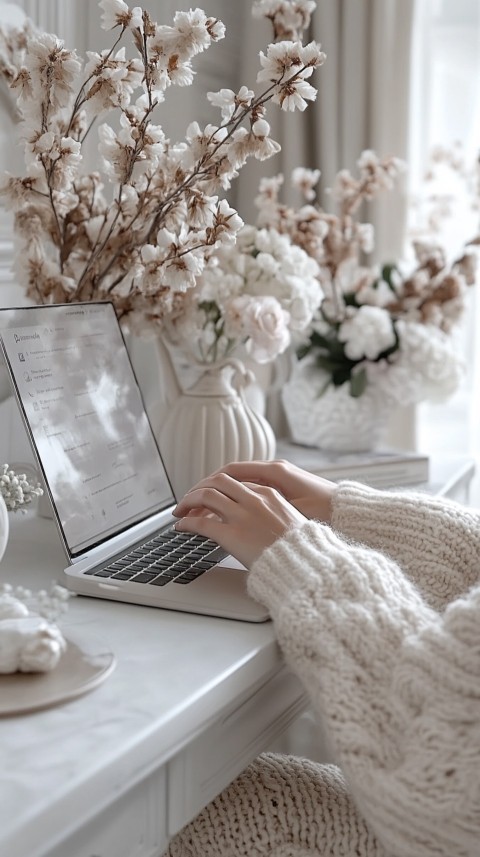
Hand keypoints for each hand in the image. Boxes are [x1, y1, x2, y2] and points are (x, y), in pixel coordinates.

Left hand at [173, 472, 307, 567]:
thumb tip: (264, 519)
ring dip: (188, 501)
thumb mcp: (293, 520)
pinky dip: (187, 523)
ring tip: (180, 510)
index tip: (211, 496)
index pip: (236, 482)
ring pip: (205, 496)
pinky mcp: (231, 535)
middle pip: (218, 481)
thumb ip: (275, 513)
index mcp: (269, 494)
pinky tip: (181, 528)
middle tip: (190, 498)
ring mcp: (242, 516)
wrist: (305, 564)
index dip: (219, 487)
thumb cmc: (302, 549)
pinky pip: (200, 524)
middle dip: (200, 487)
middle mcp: (253, 500)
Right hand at [203, 459, 337, 522]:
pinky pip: (250, 492)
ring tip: (200, 514)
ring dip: (219, 497)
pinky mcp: (282, 491)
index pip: (230, 472)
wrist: (349, 514)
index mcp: (275, 472)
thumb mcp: (292, 509)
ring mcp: (278, 480)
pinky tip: (225, 515)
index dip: (206, 485)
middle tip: (188, 507)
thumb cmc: (325, 512)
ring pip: (239, 485)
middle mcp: (274, 472)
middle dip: (206, 491)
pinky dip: (234, 501)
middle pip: (230, 478)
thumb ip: (263, 506)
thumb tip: (235, 510)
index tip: (191, 498)